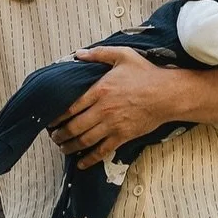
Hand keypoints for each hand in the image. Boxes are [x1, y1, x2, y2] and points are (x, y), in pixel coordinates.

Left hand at [49, 45, 181, 168]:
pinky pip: (102, 151)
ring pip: (85, 140)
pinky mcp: (122, 136)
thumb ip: (98, 54)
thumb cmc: (146, 74)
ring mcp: (112, 125)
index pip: (70, 107)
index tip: (50, 121)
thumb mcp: (122, 56)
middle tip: (54, 137)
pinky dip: (89, 159)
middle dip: (60, 134)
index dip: (56, 116)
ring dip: (70, 147)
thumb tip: (78, 54)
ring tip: (63, 148)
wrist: (167, 94)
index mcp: (99, 90)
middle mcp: (102, 110)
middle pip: (73, 127)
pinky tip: (81, 163)